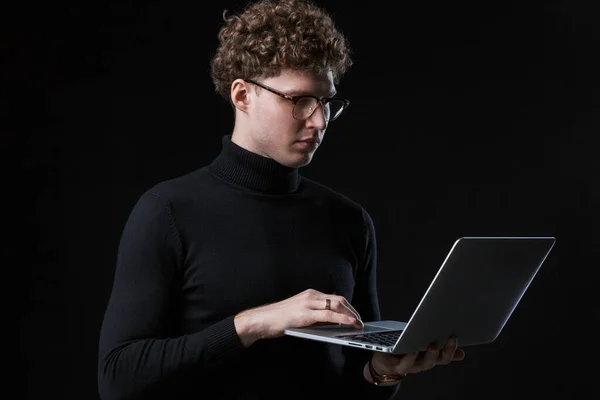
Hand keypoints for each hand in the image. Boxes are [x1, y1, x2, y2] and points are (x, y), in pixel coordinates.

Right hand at [234, 289, 363, 346]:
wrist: (262, 320)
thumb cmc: (279, 319)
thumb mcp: (301, 314)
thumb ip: (316, 316)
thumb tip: (334, 323)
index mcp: (310, 294)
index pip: (334, 298)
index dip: (348, 307)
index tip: (356, 315)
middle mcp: (310, 295)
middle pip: (339, 299)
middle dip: (352, 310)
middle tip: (360, 321)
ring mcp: (307, 303)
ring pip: (336, 305)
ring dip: (350, 314)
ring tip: (358, 324)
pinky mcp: (305, 314)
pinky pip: (328, 315)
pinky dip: (342, 318)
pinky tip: (349, 323)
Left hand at [369, 337, 464, 378]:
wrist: (381, 363)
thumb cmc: (401, 350)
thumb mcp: (417, 344)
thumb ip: (435, 345)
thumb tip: (458, 347)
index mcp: (428, 357)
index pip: (444, 356)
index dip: (453, 350)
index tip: (459, 340)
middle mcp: (421, 363)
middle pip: (438, 361)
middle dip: (446, 351)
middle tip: (451, 338)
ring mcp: (410, 366)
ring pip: (424, 364)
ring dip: (431, 356)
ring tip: (434, 345)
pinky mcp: (397, 366)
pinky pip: (406, 365)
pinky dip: (410, 358)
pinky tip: (413, 350)